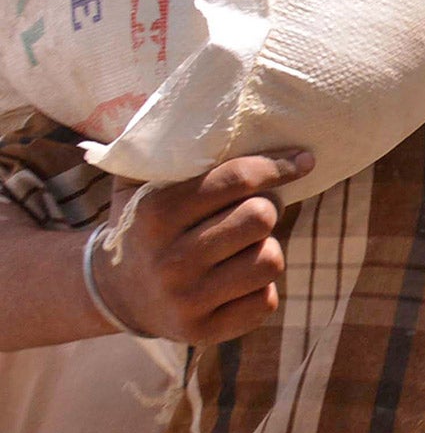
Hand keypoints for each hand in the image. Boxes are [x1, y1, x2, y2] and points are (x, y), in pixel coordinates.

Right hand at [95, 151, 309, 343]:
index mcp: (156, 214)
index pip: (236, 180)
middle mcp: (170, 261)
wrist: (115, 292)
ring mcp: (186, 301)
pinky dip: (262, 287)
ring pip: (270, 260)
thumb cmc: (146, 222)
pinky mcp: (203, 332)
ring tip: (245, 245)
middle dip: (268, 207)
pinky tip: (238, 278)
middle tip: (257, 208)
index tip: (301, 160)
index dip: (277, 165)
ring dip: (268, 247)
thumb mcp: (141, 181)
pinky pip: (266, 301)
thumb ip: (170, 146)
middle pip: (261, 218)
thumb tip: (214, 99)